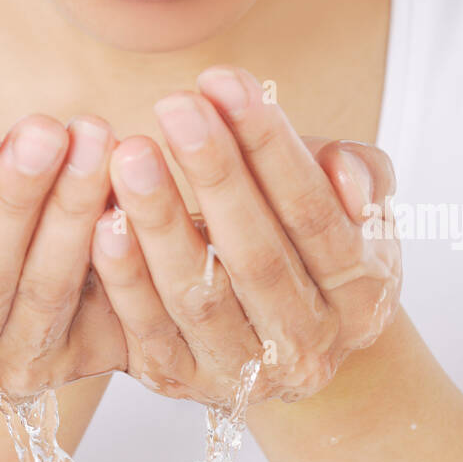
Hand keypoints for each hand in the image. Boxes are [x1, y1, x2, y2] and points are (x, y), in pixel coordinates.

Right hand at [0, 113, 125, 402]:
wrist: (14, 294)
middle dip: (14, 196)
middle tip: (44, 133)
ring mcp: (13, 365)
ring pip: (46, 288)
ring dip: (72, 210)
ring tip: (93, 143)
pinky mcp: (77, 364)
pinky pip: (103, 310)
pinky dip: (118, 254)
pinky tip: (126, 201)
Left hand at [90, 66, 400, 406]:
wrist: (292, 337)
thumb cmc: (317, 242)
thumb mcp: (360, 208)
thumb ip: (361, 175)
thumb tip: (341, 171)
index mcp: (361, 292)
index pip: (314, 212)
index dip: (271, 146)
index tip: (226, 81)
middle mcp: (307, 342)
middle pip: (256, 253)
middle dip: (214, 173)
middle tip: (176, 105)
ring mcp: (242, 371)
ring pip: (199, 293)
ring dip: (160, 220)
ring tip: (131, 154)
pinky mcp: (181, 380)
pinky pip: (147, 329)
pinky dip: (124, 277)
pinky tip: (101, 221)